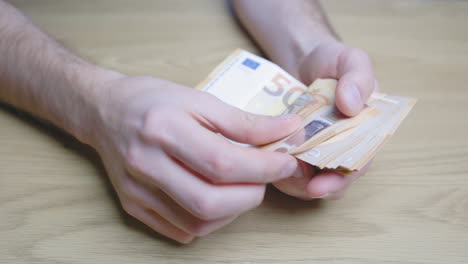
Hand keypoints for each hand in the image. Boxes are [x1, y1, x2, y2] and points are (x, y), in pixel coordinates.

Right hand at [89, 76, 300, 242]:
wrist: (105, 112)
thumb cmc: (154, 101)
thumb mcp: (200, 99)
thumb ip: (244, 122)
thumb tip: (288, 131)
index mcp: (162, 129)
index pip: (222, 162)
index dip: (263, 167)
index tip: (286, 162)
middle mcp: (145, 164)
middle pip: (210, 202)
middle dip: (251, 194)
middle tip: (264, 176)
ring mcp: (136, 191)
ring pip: (198, 223)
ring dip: (233, 211)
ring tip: (241, 186)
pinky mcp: (134, 207)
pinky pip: (182, 231)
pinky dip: (210, 220)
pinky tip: (216, 197)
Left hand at [273, 41, 377, 199]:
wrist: (301, 58)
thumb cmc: (331, 62)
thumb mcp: (351, 60)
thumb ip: (359, 78)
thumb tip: (352, 106)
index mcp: (363, 133)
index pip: (357, 166)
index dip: (340, 180)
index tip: (320, 186)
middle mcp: (341, 147)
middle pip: (332, 181)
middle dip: (312, 187)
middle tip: (290, 179)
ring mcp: (315, 150)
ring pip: (307, 181)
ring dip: (291, 180)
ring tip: (273, 167)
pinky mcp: (292, 148)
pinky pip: (285, 169)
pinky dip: (275, 169)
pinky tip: (264, 159)